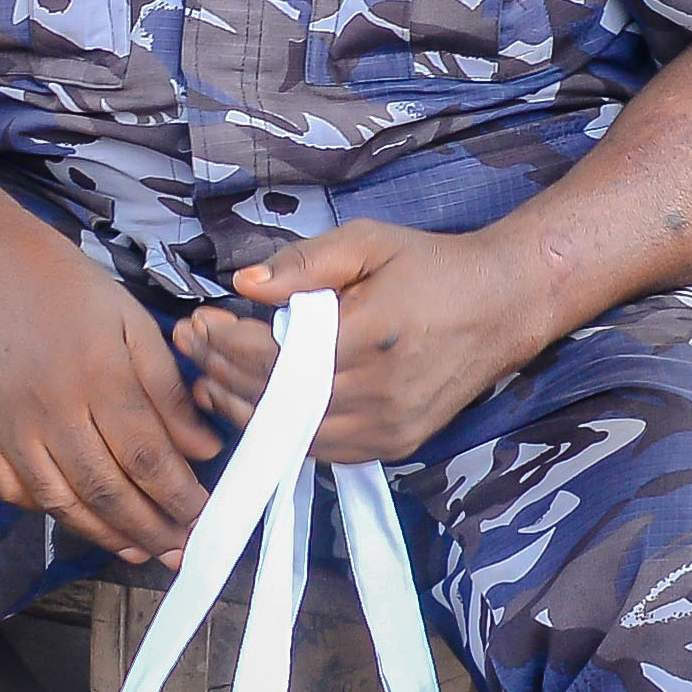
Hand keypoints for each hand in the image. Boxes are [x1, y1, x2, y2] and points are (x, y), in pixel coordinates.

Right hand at [0, 204, 220, 566]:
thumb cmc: (60, 285)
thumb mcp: (128, 318)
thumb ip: (167, 386)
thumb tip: (204, 448)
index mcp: (101, 377)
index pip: (150, 458)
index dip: (181, 498)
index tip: (207, 519)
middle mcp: (56, 413)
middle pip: (111, 491)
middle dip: (153, 530)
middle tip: (182, 551)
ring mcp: (13, 430)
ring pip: (65, 504)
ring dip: (108, 536)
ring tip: (140, 551)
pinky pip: (18, 494)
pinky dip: (51, 515)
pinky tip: (80, 521)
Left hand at [173, 221, 550, 464]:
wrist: (502, 306)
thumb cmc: (431, 266)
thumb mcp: (368, 242)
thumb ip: (306, 262)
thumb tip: (245, 284)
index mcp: (370, 337)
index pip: (275, 356)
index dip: (226, 342)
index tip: (198, 321)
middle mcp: (379, 393)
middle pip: (277, 397)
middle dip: (221, 372)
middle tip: (189, 347)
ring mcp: (390, 427)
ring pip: (295, 433)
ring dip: (243, 409)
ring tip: (205, 381)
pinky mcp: (396, 444)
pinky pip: (323, 450)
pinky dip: (283, 432)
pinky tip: (252, 408)